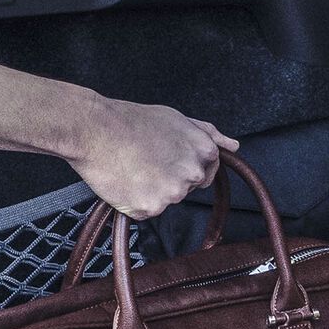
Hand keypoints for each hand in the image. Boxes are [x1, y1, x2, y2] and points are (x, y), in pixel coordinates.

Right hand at [64, 100, 237, 219]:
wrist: (95, 130)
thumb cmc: (132, 121)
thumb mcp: (176, 118)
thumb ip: (209, 133)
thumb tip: (234, 145)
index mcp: (203, 152)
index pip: (205, 172)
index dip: (183, 165)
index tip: (165, 159)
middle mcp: (192, 174)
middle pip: (185, 188)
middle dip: (168, 178)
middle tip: (144, 160)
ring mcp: (172, 194)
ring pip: (165, 200)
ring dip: (150, 189)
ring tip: (132, 167)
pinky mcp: (149, 208)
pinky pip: (145, 210)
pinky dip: (134, 200)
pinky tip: (124, 180)